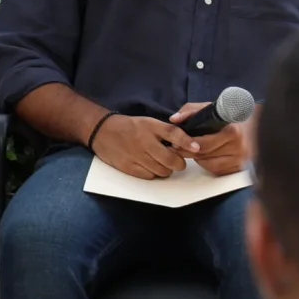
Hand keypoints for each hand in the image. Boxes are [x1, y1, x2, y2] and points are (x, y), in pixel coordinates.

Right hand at [90, 113, 205, 179]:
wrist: (101, 131)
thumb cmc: (129, 127)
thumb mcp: (148, 122)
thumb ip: (166, 132)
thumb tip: (187, 144)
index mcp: (150, 126)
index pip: (172, 133)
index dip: (187, 142)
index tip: (197, 148)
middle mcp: (144, 141)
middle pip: (171, 159)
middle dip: (178, 163)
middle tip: (176, 161)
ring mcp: (136, 155)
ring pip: (162, 171)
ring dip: (166, 169)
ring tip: (160, 163)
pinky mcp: (129, 167)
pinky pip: (150, 176)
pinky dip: (153, 173)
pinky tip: (149, 166)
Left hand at [167, 102, 253, 176]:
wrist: (253, 124)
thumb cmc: (226, 117)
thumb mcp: (208, 108)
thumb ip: (189, 111)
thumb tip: (174, 119)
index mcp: (232, 132)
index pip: (203, 144)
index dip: (187, 144)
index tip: (177, 142)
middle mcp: (239, 147)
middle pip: (204, 155)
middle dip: (188, 151)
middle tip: (178, 147)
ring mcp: (241, 159)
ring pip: (209, 165)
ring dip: (198, 158)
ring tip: (193, 150)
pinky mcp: (240, 167)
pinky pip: (217, 170)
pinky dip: (208, 164)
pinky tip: (206, 155)